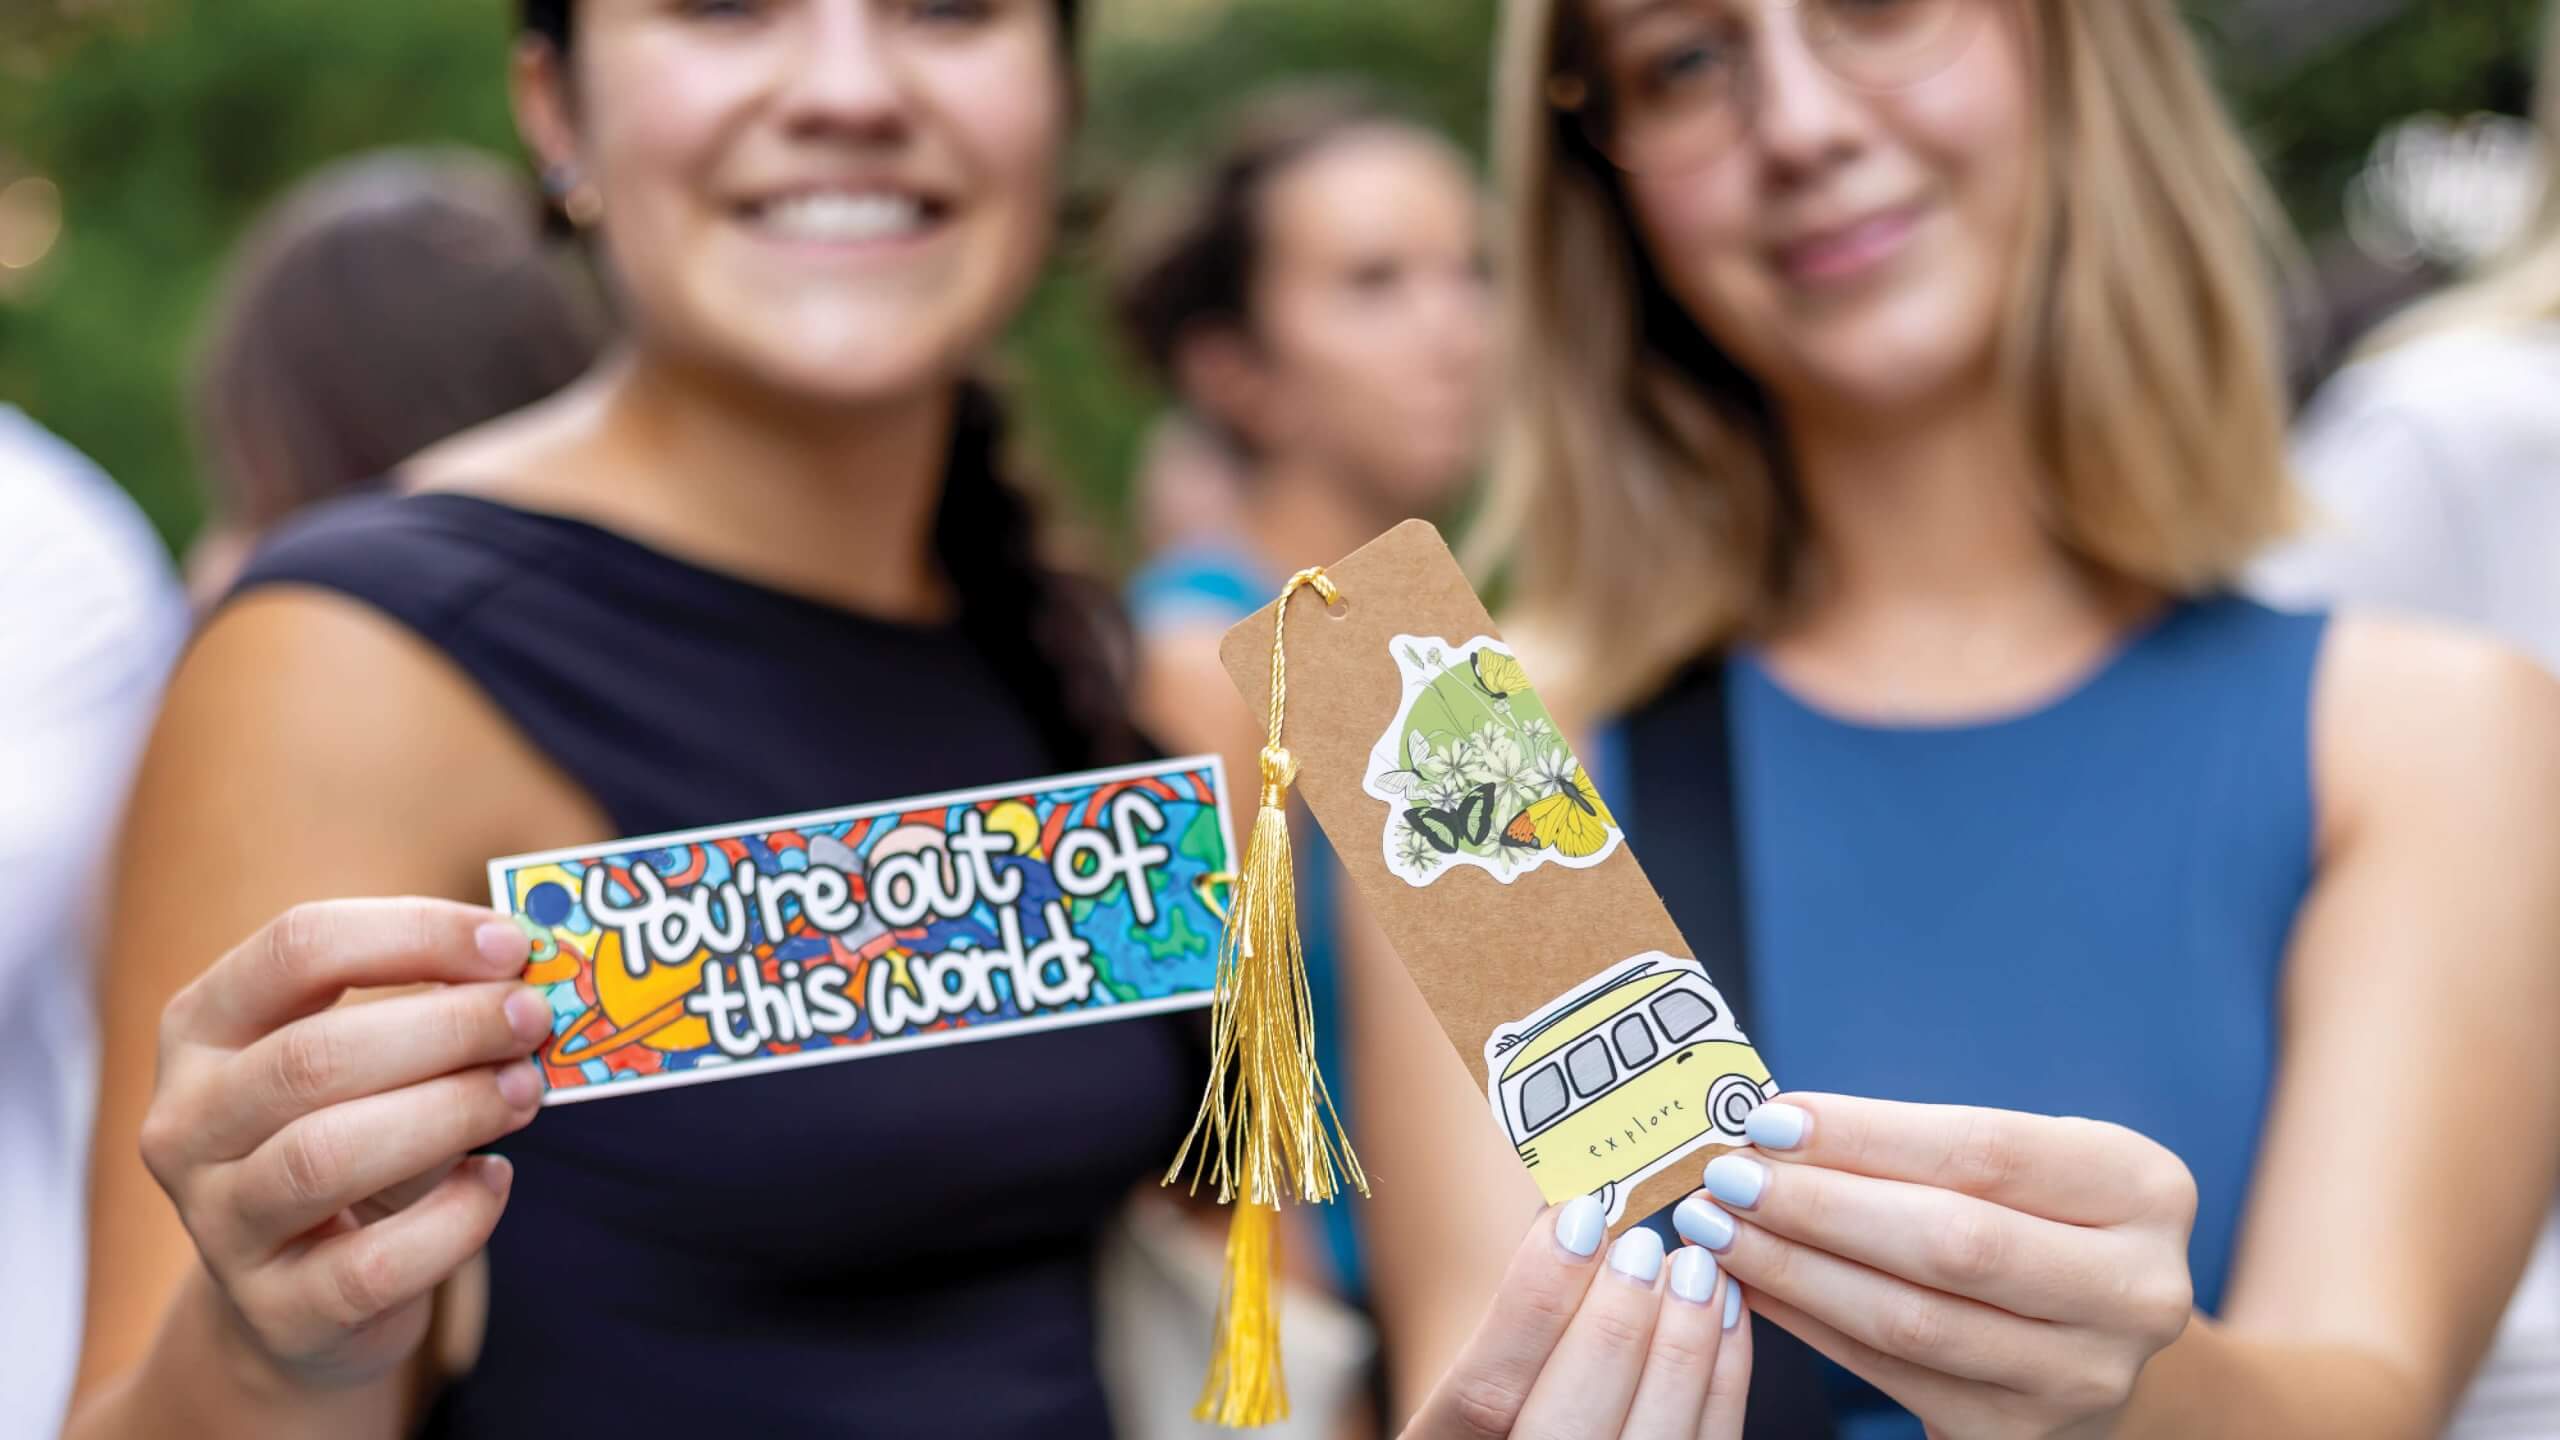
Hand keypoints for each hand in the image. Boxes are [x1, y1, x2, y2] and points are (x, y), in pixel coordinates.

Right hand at [138, 899, 547, 1390]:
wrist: (300, 1297)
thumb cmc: (353, 1138)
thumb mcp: (374, 1064)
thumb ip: (434, 1010)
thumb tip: (530, 978)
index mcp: (204, 1028)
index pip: (298, 948)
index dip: (416, 936)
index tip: (510, 944)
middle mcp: (188, 1122)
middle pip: (313, 1055)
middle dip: (448, 1028)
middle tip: (534, 1021)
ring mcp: (220, 1223)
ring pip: (327, 1155)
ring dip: (451, 1112)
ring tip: (525, 1093)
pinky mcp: (278, 1310)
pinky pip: (375, 1264)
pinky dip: (455, 1218)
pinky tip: (494, 1181)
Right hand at [1407, 1195, 1751, 1437]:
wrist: (1550, 1425)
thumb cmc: (1515, 1379)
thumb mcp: (1483, 1343)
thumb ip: (1523, 1300)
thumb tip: (1579, 1213)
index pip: (1485, 1393)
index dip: (1533, 1306)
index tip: (1575, 1221)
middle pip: (1569, 1431)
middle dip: (1613, 1330)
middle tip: (1640, 1246)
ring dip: (1681, 1348)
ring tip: (1693, 1265)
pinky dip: (1723, 1373)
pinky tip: (1724, 1305)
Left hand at [1671, 1095, 2195, 1439]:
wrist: (2098, 1339)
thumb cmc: (2036, 1218)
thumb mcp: (2023, 1164)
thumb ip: (1921, 1144)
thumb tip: (1774, 1128)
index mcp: (2142, 1188)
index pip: (1987, 1150)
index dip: (1868, 1135)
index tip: (1770, 1119)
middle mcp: (2133, 1289)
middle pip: (1952, 1241)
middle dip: (1820, 1205)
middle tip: (1727, 1174)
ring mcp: (2083, 1375)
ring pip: (1912, 1320)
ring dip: (1796, 1270)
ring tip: (1718, 1229)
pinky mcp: (2021, 1434)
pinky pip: (1890, 1374)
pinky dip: (1809, 1324)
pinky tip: (1753, 1286)